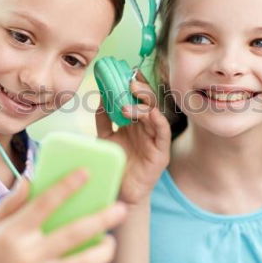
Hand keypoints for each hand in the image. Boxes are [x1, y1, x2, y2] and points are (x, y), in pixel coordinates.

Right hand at [0, 169, 127, 262]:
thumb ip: (10, 204)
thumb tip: (30, 178)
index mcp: (12, 234)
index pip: (44, 203)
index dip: (67, 185)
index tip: (86, 173)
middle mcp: (27, 257)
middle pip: (75, 233)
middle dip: (103, 218)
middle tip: (121, 209)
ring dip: (105, 251)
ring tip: (109, 242)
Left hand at [95, 69, 170, 205]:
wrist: (120, 191)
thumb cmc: (117, 164)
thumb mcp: (105, 138)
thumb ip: (103, 119)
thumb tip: (100, 96)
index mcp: (134, 121)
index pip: (136, 97)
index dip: (133, 84)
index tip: (124, 71)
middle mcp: (146, 127)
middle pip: (148, 101)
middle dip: (141, 89)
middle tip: (129, 80)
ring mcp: (155, 138)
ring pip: (154, 113)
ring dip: (144, 104)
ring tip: (128, 101)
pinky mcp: (161, 152)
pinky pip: (162, 132)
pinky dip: (157, 120)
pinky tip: (149, 114)